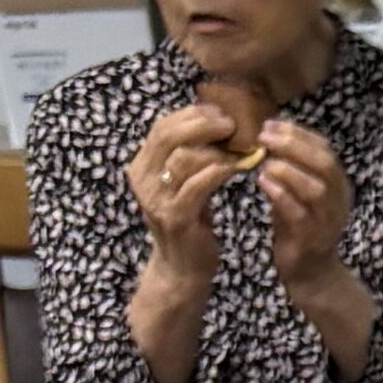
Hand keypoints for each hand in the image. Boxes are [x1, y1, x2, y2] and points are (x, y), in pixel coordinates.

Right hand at [125, 96, 258, 263]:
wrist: (182, 270)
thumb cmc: (189, 223)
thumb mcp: (184, 184)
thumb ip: (189, 156)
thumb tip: (216, 123)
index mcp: (142, 165)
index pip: (162, 126)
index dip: (191, 114)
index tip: (220, 112)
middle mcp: (142, 179)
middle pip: (169, 135)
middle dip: (203, 125)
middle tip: (232, 125)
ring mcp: (156, 198)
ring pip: (184, 157)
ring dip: (216, 149)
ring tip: (240, 147)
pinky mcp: (175, 216)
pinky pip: (198, 184)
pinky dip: (220, 172)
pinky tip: (238, 168)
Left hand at [249, 114, 352, 283]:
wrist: (310, 274)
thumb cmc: (298, 229)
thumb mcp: (296, 192)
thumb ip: (289, 167)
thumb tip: (268, 133)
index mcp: (338, 185)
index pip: (325, 149)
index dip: (298, 133)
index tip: (271, 124)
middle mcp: (339, 201)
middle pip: (324, 164)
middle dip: (293, 145)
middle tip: (264, 137)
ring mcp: (328, 221)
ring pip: (315, 188)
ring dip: (287, 170)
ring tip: (263, 162)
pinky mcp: (313, 240)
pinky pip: (300, 213)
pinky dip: (281, 195)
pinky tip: (263, 183)